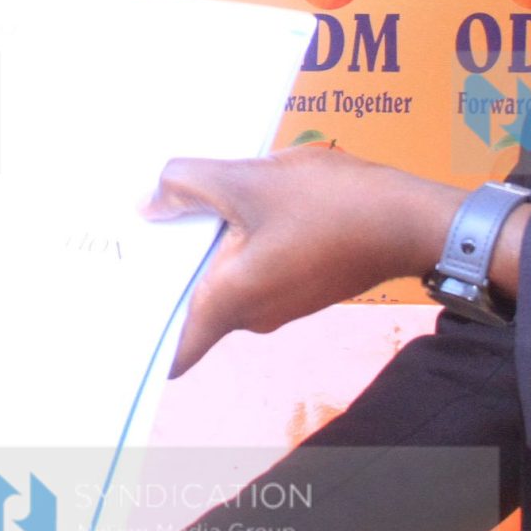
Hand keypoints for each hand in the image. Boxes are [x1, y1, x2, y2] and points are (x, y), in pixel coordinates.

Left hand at [147, 147, 461, 374]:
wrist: (411, 218)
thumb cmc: (334, 205)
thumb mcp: (249, 179)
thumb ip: (189, 185)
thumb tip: (149, 200)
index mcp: (231, 302)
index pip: (173, 351)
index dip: (141, 336)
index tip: (119, 305)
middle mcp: (251, 316)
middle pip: (192, 304)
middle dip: (166, 268)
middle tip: (140, 224)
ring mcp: (278, 304)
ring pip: (223, 280)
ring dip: (206, 246)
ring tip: (187, 199)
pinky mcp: (299, 285)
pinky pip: (252, 269)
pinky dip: (237, 242)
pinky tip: (237, 202)